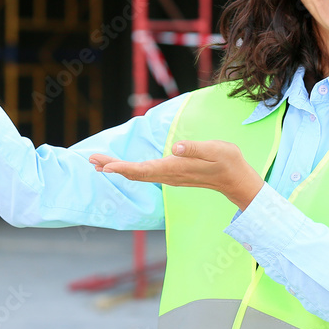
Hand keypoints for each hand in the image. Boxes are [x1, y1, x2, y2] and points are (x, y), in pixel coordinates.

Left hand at [89, 140, 264, 210]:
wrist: (237, 180)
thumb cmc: (228, 162)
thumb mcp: (216, 150)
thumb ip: (196, 148)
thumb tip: (176, 147)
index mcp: (175, 168)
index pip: (144, 170)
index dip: (124, 168)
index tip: (106, 166)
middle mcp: (169, 175)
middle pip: (135, 173)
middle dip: (112, 166)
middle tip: (91, 159)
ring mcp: (170, 177)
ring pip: (138, 174)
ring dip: (118, 168)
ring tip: (99, 163)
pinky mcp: (172, 175)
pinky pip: (145, 173)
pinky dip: (129, 170)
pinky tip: (122, 167)